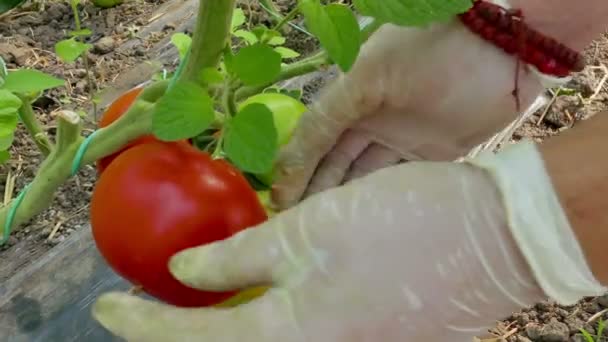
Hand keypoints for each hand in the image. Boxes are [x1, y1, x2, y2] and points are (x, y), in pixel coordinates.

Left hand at [91, 141, 603, 340]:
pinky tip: (255, 297)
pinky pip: (299, 337)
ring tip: (193, 301)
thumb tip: (184, 274)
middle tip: (145, 308)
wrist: (492, 238)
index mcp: (291, 337)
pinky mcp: (368, 341)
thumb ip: (238, 258)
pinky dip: (265, 323)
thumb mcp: (306, 230)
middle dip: (178, 335)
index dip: (141, 326)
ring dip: (223, 328)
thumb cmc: (401, 225)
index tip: (105, 306)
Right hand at [271, 20, 548, 208]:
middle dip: (314, 193)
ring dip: (343, 203)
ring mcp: (401, 139)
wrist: (501, 47)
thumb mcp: (367, 77)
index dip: (294, 171)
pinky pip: (398, 182)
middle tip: (298, 230)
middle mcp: (369, 120)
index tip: (279, 204)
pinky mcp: (432, 154)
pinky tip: (362, 223)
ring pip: (363, 177)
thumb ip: (327, 116)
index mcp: (348, 98)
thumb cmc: (427, 50)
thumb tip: (286, 161)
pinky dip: (379, 201)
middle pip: (333, 163)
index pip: (312, 140)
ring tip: (323, 234)